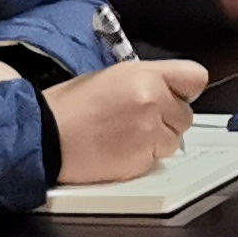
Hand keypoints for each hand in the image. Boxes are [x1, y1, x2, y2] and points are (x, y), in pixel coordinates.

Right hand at [44, 59, 209, 184]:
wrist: (42, 136)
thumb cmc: (69, 106)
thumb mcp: (113, 76)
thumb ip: (149, 80)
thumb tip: (172, 90)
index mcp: (145, 76)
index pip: (196, 78)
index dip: (185, 89)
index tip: (177, 95)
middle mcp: (152, 102)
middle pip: (186, 115)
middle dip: (168, 119)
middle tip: (138, 119)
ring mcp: (148, 133)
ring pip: (174, 140)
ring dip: (157, 140)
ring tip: (124, 135)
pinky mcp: (141, 160)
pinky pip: (156, 160)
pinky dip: (143, 157)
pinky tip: (119, 149)